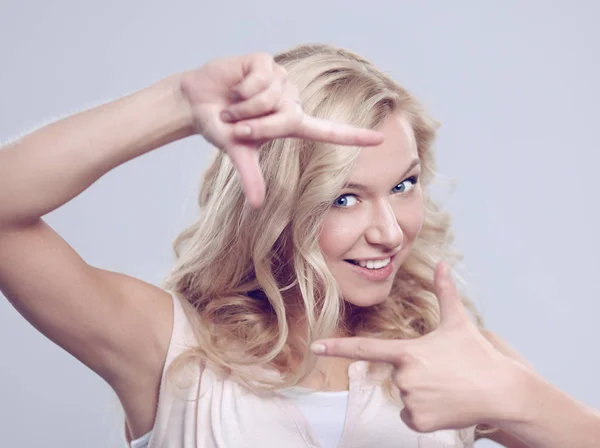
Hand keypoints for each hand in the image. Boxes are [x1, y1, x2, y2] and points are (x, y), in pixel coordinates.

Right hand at [179, 52, 383, 206]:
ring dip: (245, 106)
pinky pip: (261, 80)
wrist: (197, 102)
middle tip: (235, 123)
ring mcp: (281, 79)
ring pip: (272, 97)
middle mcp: (291, 101)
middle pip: (287, 118)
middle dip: (256, 124)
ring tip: (233, 104)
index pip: (329, 132)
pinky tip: (234, 86)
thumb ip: (250, 176)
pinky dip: (242, 88)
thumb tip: (257, 205)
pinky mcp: (266, 62)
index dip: (354, 137)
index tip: (381, 139)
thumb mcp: (238, 152)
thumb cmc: (220, 127)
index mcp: (291, 124)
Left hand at [311, 262, 522, 432]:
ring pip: (404, 398)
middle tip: (443, 372)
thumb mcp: (458, 322)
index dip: (337, 348)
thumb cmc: (477, 355)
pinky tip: (445, 404)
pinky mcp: (421, 422)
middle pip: (396, 376)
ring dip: (420, 393)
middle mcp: (404, 377)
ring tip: (447, 388)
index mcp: (408, 352)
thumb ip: (445, 292)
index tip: (315, 347)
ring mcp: (411, 401)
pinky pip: (411, 417)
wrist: (503, 392)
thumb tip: (443, 263)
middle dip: (414, 374)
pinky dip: (424, 413)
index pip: (364, 349)